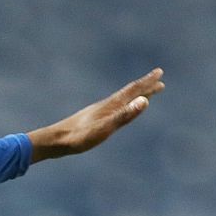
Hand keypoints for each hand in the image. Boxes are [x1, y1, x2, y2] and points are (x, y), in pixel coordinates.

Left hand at [28, 69, 162, 161]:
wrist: (55, 141)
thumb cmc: (80, 137)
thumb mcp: (105, 128)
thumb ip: (124, 115)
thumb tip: (144, 100)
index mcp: (111, 106)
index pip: (133, 91)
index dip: (147, 83)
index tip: (160, 73)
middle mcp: (105, 106)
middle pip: (128, 94)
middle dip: (145, 87)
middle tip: (159, 80)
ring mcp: (98, 112)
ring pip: (120, 101)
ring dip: (134, 96)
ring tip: (143, 95)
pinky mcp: (91, 120)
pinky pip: (112, 109)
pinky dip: (121, 106)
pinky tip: (117, 111)